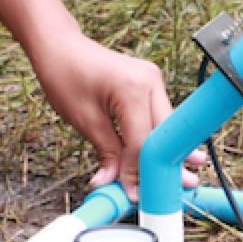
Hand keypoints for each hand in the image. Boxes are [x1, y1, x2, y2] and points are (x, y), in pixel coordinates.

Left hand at [31, 31, 198, 200]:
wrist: (59, 46)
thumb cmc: (65, 76)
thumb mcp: (85, 120)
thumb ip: (107, 153)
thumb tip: (114, 184)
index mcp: (134, 89)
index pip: (144, 142)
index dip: (140, 172)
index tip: (136, 195)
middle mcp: (150, 81)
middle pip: (164, 132)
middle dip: (168, 162)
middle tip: (182, 188)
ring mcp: (152, 80)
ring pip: (165, 125)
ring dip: (166, 151)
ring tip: (181, 177)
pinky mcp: (148, 83)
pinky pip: (156, 116)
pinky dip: (156, 137)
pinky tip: (162, 156)